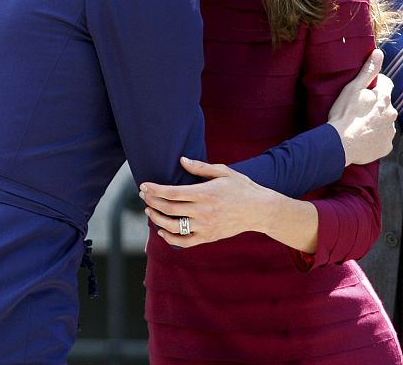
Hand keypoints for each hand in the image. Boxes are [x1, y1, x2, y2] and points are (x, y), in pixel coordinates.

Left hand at [140, 157, 275, 247]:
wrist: (259, 209)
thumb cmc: (241, 186)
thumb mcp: (223, 171)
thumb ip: (200, 167)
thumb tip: (181, 160)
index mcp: (205, 193)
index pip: (172, 192)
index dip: (155, 190)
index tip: (144, 185)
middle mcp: (203, 211)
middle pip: (169, 209)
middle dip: (152, 202)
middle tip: (143, 195)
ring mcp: (205, 226)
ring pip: (174, 226)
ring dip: (157, 219)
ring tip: (149, 211)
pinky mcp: (209, 237)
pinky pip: (185, 242)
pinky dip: (170, 238)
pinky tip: (161, 230)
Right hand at [327, 49, 396, 164]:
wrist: (339, 144)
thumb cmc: (344, 114)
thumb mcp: (353, 88)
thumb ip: (368, 70)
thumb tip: (379, 53)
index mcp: (384, 98)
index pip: (386, 83)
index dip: (374, 85)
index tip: (363, 91)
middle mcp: (391, 114)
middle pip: (386, 104)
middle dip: (375, 104)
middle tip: (358, 109)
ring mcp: (390, 132)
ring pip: (384, 121)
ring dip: (376, 121)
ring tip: (359, 124)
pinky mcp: (386, 147)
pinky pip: (383, 139)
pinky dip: (375, 137)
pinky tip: (363, 136)